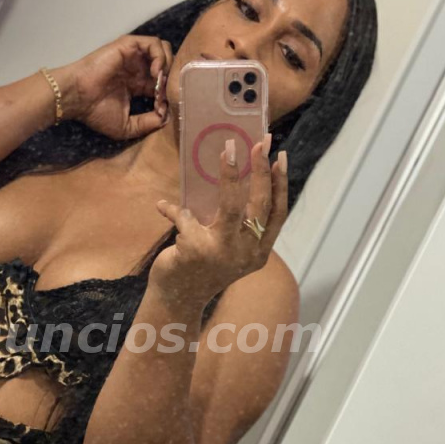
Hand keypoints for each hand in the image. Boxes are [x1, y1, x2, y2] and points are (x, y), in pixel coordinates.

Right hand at [53, 35, 173, 139]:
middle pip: (167, 64)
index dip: (167, 94)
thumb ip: (148, 123)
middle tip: (164, 92)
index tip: (162, 107)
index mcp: (137, 84)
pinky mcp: (129, 45)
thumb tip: (167, 119)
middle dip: (170, 78)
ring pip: (163, 50)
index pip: (162, 84)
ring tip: (160, 82)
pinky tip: (155, 73)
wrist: (77, 97)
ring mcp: (134, 56)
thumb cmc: (96, 112)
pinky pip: (154, 44)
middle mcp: (137, 68)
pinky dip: (160, 57)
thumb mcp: (127, 127)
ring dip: (168, 66)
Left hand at [149, 134, 288, 306]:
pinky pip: (185, 218)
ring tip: (228, 149)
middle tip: (261, 142)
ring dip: (230, 174)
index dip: (281, 184)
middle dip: (261, 171)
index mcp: (258, 252)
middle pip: (259, 206)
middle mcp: (246, 253)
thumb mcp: (227, 249)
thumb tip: (236, 179)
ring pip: (231, 206)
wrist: (177, 301)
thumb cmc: (202, 269)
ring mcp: (223, 253)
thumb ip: (235, 224)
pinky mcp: (196, 251)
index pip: (277, 214)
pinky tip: (162, 206)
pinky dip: (173, 211)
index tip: (282, 158)